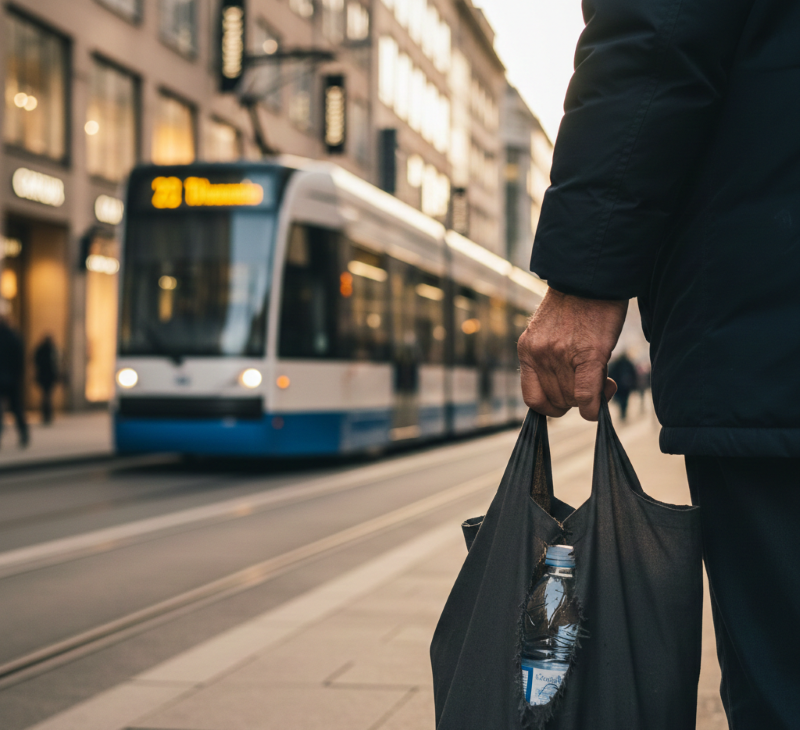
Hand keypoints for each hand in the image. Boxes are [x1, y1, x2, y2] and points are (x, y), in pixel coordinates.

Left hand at [518, 288, 627, 420]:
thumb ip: (550, 362)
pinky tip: (602, 398)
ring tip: (601, 377)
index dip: (551, 407)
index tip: (567, 399)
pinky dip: (594, 405)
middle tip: (591, 384)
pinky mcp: (589, 353)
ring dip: (590, 398)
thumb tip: (571, 396)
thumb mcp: (548, 334)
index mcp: (527, 351)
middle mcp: (539, 355)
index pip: (533, 399)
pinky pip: (587, 394)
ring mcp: (561, 355)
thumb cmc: (576, 307)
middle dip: (575, 400)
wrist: (590, 278)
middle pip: (556, 402)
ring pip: (573, 400)